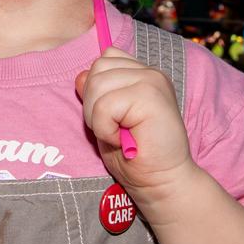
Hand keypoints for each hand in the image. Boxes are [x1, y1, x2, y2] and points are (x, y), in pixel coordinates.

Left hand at [76, 47, 194, 206]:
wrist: (162, 183)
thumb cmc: (135, 158)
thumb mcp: (106, 121)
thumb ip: (96, 96)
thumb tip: (80, 76)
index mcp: (142, 75)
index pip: (104, 60)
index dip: (96, 91)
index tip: (113, 119)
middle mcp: (150, 73)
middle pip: (96, 70)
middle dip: (93, 105)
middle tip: (114, 131)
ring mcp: (152, 80)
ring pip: (97, 84)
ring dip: (98, 118)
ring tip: (118, 135)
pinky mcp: (150, 94)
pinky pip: (104, 105)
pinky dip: (104, 129)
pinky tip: (123, 140)